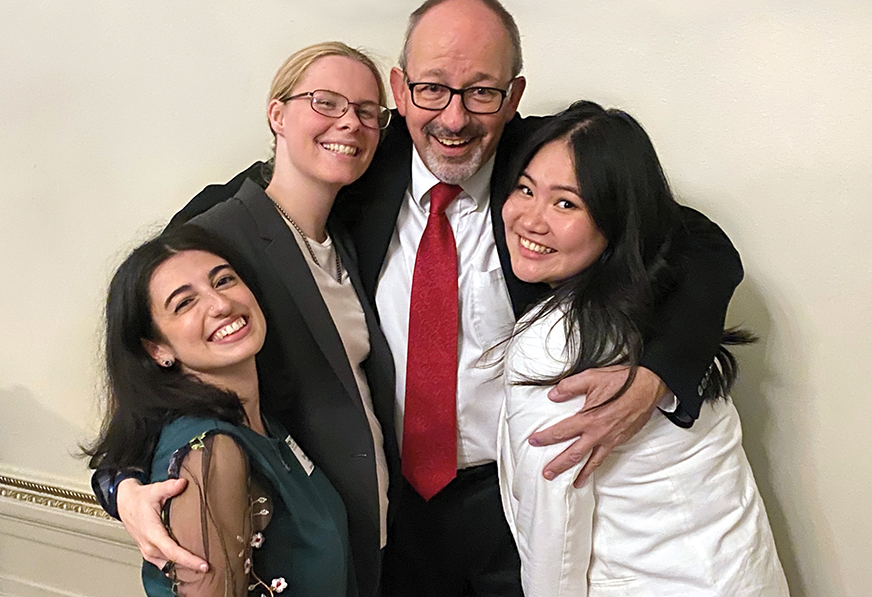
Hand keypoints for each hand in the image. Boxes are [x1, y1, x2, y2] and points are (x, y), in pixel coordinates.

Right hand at [117, 477, 208, 572]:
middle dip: (190, 566)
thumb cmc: (139, 499)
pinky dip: (175, 566)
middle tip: (208, 567)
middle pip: (172, 562)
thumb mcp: (154, 490)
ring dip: (183, 568)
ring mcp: (148, 551)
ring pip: (167, 566)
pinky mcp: (149, 552)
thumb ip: (169, 487)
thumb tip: (182, 483)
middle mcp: (149, 545)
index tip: (202, 564)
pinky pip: (163, 564)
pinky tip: (187, 566)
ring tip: (200, 567)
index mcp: (151, 532)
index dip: (188, 559)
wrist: (125, 503)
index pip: (172, 551)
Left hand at [528, 365, 666, 486]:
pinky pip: (604, 457)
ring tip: (571, 483)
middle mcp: (598, 432)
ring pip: (591, 461)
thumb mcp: (591, 377)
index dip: (546, 438)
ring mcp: (610, 439)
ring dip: (579, 473)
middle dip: (559, 465)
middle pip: (574, 453)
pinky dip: (596, 466)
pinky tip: (590, 471)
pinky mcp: (619, 441)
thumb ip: (569, 386)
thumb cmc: (623, 382)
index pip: (561, 431)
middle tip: (547, 473)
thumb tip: (553, 395)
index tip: (534, 442)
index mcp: (589, 417)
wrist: (648, 387)